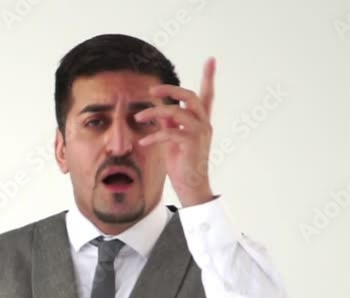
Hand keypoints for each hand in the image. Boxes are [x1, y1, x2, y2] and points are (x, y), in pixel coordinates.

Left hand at [134, 57, 216, 206]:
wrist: (191, 186)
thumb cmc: (181, 163)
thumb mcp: (173, 138)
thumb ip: (169, 122)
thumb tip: (159, 109)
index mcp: (201, 121)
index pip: (207, 95)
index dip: (209, 77)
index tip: (211, 59)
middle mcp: (204, 124)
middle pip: (190, 96)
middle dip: (170, 89)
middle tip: (151, 90)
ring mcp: (199, 133)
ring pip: (177, 112)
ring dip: (155, 112)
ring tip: (138, 117)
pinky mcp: (191, 144)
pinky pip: (169, 133)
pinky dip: (154, 136)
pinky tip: (143, 143)